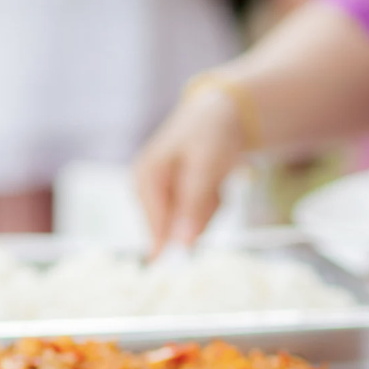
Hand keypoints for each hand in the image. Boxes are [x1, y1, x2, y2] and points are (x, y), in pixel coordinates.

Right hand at [134, 85, 246, 254]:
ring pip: (192, 226)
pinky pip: (201, 218)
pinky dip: (214, 205)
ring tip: (214, 181)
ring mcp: (165, 197)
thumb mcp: (204, 168)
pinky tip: (215, 183)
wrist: (223, 115)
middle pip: (177, 229)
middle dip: (202, 216)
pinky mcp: (180, 201)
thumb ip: (193, 207)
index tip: (191, 254)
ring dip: (210, 209)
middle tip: (213, 188)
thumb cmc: (210, 135)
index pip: (156, 228)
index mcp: (145, 179)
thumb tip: (183, 245)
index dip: (176, 243)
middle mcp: (149, 191)